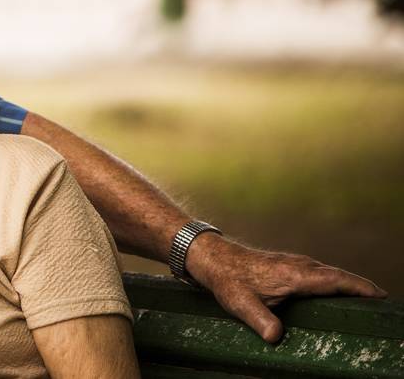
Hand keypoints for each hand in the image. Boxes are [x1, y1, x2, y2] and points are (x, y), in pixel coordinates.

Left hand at [184, 234, 387, 343]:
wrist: (215, 258)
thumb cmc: (229, 280)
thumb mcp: (241, 304)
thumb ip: (260, 321)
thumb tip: (276, 337)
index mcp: (295, 275)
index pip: (336, 280)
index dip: (359, 288)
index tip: (380, 296)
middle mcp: (300, 266)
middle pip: (339, 276)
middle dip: (362, 288)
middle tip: (382, 303)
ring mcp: (296, 263)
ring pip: (330, 273)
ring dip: (350, 284)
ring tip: (368, 301)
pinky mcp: (291, 265)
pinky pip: (321, 273)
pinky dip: (336, 281)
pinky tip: (338, 293)